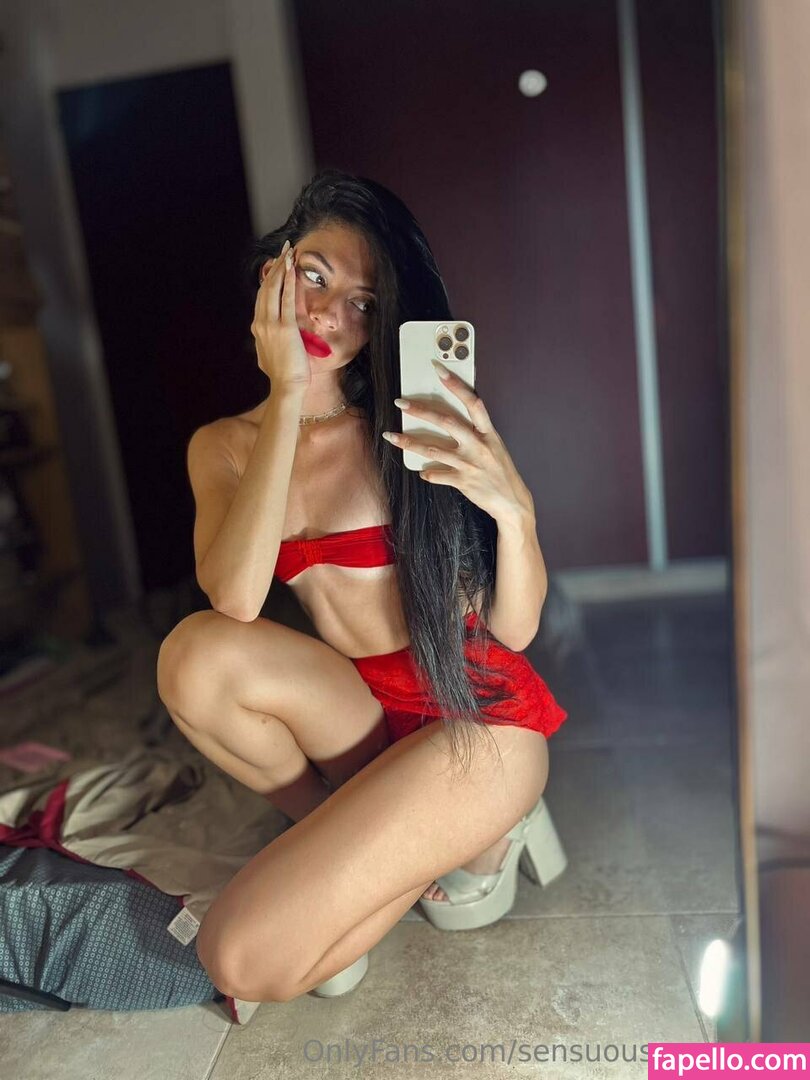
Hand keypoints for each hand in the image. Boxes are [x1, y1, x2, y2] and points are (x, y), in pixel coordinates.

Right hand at [252, 240, 311, 390]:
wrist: (287, 387)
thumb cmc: (284, 376)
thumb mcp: (270, 355)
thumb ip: (269, 342)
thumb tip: (271, 339)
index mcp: (257, 328)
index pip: (262, 297)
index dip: (270, 279)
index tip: (278, 265)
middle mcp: (260, 323)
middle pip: (265, 288)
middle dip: (275, 266)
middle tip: (285, 250)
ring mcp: (271, 325)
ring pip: (273, 289)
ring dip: (281, 268)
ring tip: (289, 252)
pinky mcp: (285, 328)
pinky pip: (286, 299)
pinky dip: (289, 282)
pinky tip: (293, 268)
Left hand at [382, 361, 534, 520]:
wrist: (512, 501)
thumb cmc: (501, 471)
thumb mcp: (494, 446)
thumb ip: (475, 434)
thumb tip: (450, 423)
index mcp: (487, 433)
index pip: (472, 402)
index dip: (456, 385)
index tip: (439, 370)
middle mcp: (478, 445)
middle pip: (446, 422)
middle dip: (421, 411)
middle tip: (401, 403)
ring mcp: (469, 464)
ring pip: (433, 449)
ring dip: (409, 442)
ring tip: (391, 436)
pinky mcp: (463, 482)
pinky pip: (437, 475)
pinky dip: (428, 473)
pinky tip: (422, 471)